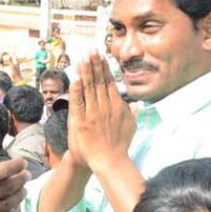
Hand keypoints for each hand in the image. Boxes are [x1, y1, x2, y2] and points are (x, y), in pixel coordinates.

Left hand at [68, 52, 134, 173]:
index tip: (101, 56)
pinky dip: (77, 87)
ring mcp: (93, 113)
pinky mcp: (81, 120)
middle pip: (99, 81)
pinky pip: (78, 100)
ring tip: (83, 57)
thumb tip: (135, 104)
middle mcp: (106, 107)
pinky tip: (76, 76)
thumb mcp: (131, 127)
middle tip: (91, 50)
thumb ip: (133, 113)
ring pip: (89, 88)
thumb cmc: (118, 146)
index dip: (104, 68)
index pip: (109, 83)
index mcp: (117, 106)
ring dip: (86, 71)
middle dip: (95, 64)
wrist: (108, 161)